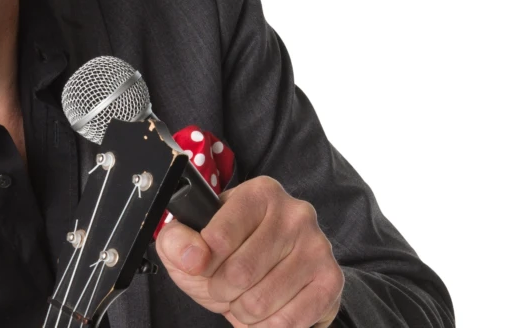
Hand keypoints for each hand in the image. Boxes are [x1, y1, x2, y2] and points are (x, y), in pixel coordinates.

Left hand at [156, 176, 343, 327]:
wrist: (269, 277)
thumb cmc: (228, 254)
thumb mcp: (190, 242)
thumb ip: (177, 241)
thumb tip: (193, 256)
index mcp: (258, 193)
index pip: (218, 238)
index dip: (202, 264)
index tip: (203, 267)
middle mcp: (294, 213)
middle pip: (240, 273)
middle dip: (222, 291)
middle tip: (225, 286)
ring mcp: (317, 246)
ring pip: (261, 301)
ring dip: (243, 311)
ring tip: (246, 296)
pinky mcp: (331, 281)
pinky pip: (288, 321)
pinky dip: (268, 326)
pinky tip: (269, 310)